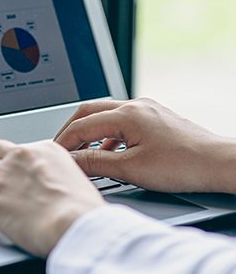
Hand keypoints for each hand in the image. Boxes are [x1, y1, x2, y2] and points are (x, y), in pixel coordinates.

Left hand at [0, 139, 104, 257]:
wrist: (78, 226)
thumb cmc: (85, 213)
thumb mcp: (78, 183)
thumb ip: (60, 178)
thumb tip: (54, 189)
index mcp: (44, 150)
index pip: (17, 148)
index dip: (9, 161)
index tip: (8, 172)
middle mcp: (20, 156)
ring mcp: (2, 175)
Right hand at [55, 98, 235, 192]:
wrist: (219, 164)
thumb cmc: (183, 166)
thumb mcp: (131, 168)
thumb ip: (95, 163)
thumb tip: (70, 161)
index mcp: (127, 114)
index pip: (81, 125)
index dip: (63, 142)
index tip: (53, 156)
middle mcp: (135, 105)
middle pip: (88, 112)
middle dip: (70, 131)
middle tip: (60, 149)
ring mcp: (146, 109)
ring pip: (104, 114)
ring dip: (88, 132)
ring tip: (79, 152)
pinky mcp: (154, 118)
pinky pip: (120, 121)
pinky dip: (106, 135)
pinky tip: (106, 152)